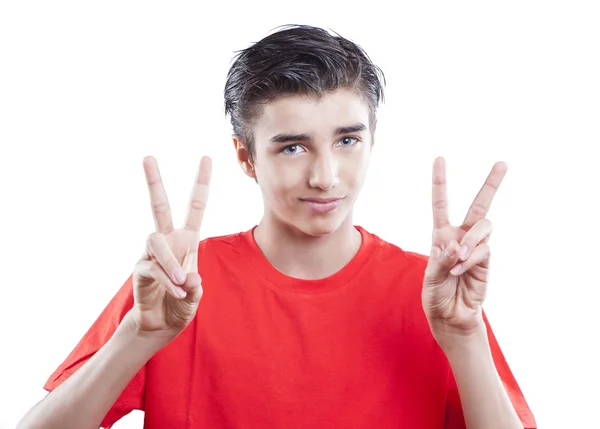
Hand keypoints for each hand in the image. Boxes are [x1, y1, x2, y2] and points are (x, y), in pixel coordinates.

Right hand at [129, 156, 211, 340]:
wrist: (161, 325)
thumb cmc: (181, 304)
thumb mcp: (196, 296)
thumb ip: (196, 288)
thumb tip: (191, 277)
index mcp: (187, 240)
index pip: (195, 206)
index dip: (201, 183)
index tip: (206, 158)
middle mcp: (168, 241)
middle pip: (159, 207)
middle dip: (154, 182)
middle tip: (147, 157)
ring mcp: (152, 254)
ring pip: (156, 243)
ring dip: (170, 262)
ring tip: (183, 282)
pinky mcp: (141, 270)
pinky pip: (152, 268)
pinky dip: (168, 281)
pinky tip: (178, 291)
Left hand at [421, 157, 506, 343]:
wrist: (450, 316)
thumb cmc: (436, 294)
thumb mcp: (430, 278)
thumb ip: (441, 260)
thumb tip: (455, 245)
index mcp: (441, 234)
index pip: (441, 203)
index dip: (440, 182)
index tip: (440, 159)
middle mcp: (460, 236)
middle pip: (479, 205)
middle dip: (491, 184)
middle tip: (502, 163)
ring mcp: (476, 248)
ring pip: (482, 227)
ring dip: (471, 240)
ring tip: (459, 258)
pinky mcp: (487, 261)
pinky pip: (484, 250)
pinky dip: (472, 258)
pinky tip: (461, 269)